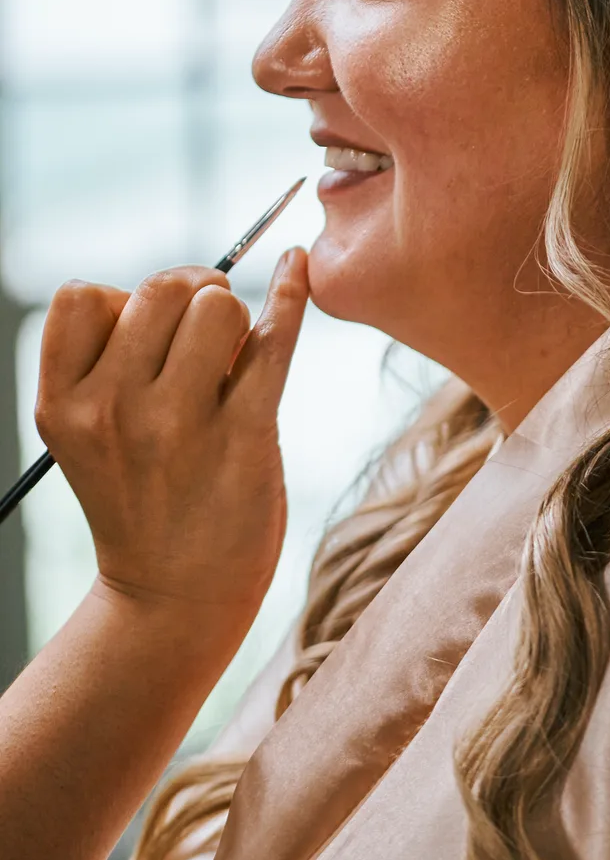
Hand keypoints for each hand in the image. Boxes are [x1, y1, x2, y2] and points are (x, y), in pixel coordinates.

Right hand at [33, 250, 308, 628]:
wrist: (175, 594)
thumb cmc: (143, 498)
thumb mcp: (93, 433)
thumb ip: (121, 361)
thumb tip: (200, 281)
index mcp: (62, 403)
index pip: (82, 296)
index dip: (124, 301)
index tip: (152, 333)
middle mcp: (111, 408)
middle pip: (160, 288)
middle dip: (192, 296)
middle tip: (208, 336)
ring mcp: (177, 422)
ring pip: (217, 305)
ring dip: (234, 317)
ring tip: (232, 360)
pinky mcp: (245, 434)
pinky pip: (274, 340)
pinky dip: (291, 294)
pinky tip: (297, 264)